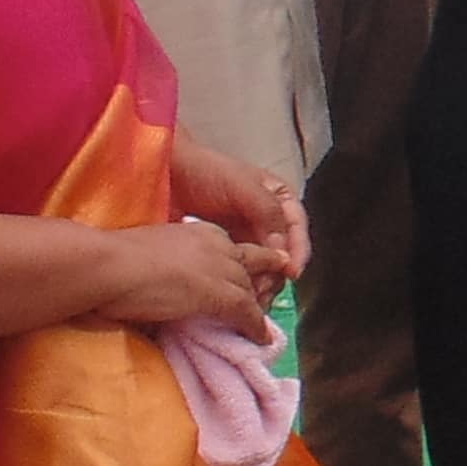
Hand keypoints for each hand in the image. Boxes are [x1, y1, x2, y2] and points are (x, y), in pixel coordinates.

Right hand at [99, 216, 278, 331]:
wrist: (109, 265)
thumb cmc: (115, 258)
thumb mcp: (154, 251)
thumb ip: (171, 262)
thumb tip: (170, 280)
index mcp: (200, 231)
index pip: (235, 249)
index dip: (243, 266)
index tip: (246, 280)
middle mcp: (217, 244)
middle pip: (252, 266)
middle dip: (263, 284)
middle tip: (268, 301)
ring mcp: (221, 268)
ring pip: (253, 290)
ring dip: (260, 309)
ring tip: (264, 326)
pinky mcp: (219, 294)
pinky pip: (248, 312)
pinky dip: (256, 327)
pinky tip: (261, 339)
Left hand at [174, 145, 308, 289]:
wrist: (168, 174)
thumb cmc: (204, 171)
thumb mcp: (242, 185)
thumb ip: (267, 212)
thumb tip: (281, 249)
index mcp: (279, 199)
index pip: (296, 229)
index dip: (298, 250)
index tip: (292, 270)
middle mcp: (267, 220)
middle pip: (283, 252)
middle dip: (277, 271)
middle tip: (266, 288)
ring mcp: (248, 236)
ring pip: (265, 265)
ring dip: (261, 281)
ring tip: (250, 294)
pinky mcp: (228, 250)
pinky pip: (243, 270)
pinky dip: (242, 283)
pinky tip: (236, 291)